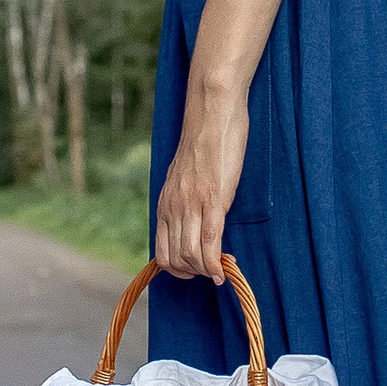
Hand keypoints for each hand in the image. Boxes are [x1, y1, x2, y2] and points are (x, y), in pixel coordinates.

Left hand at [154, 90, 247, 280]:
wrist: (212, 112)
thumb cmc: (204, 142)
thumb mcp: (184, 177)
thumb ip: (184, 200)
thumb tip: (192, 221)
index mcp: (165, 203)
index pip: (162, 253)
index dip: (180, 270)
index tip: (199, 268)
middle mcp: (173, 207)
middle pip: (176, 259)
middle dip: (195, 273)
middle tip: (213, 269)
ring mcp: (192, 203)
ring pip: (191, 255)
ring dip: (207, 269)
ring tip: (221, 267)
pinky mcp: (213, 197)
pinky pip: (210, 240)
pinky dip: (216, 262)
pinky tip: (224, 270)